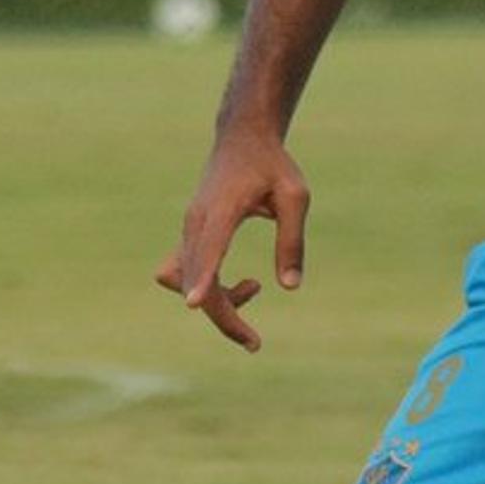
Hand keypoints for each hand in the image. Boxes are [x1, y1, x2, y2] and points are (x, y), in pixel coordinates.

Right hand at [152, 129, 307, 350]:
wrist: (242, 138)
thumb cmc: (272, 165)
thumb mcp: (295, 197)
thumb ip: (293, 241)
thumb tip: (290, 287)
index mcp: (223, 210)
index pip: (208, 249)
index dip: (201, 279)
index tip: (193, 305)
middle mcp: (197, 222)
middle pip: (197, 280)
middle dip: (223, 316)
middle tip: (255, 344)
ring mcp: (189, 230)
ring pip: (189, 281)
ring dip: (218, 301)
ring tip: (256, 289)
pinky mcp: (191, 236)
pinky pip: (191, 273)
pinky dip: (211, 287)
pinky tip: (248, 284)